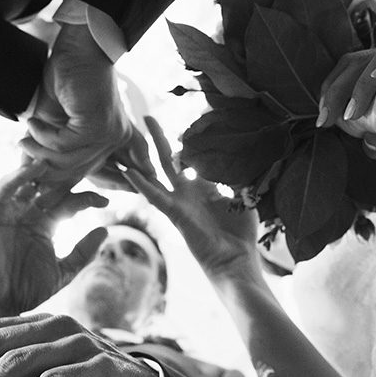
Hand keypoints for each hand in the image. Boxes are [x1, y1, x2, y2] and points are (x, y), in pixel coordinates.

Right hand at [0, 162, 108, 316]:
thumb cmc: (26, 290)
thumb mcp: (62, 271)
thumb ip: (82, 252)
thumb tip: (106, 230)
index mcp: (45, 223)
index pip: (69, 201)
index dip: (87, 198)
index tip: (106, 201)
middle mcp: (27, 212)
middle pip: (48, 185)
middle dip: (65, 174)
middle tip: (83, 162)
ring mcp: (9, 210)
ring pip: (25, 180)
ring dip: (40, 166)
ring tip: (59, 157)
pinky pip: (5, 189)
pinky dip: (18, 176)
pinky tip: (35, 168)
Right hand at [22, 23, 153, 183]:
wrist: (78, 47)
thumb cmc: (67, 78)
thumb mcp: (54, 119)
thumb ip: (48, 146)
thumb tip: (28, 171)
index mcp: (109, 142)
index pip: (86, 174)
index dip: (59, 180)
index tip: (34, 181)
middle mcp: (114, 142)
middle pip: (75, 171)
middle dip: (45, 169)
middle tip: (23, 156)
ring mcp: (108, 136)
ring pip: (67, 161)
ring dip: (39, 149)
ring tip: (25, 138)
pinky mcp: (97, 128)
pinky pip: (63, 145)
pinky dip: (43, 136)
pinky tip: (33, 123)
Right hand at [123, 117, 259, 280]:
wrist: (236, 261)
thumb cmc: (241, 235)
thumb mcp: (243, 199)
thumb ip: (239, 179)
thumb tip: (246, 158)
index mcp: (203, 188)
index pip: (190, 160)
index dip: (187, 142)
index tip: (184, 119)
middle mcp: (187, 193)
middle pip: (169, 160)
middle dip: (159, 138)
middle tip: (147, 116)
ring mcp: (179, 203)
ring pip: (157, 173)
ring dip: (145, 154)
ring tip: (133, 134)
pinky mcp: (175, 215)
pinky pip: (155, 197)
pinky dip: (142, 184)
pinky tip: (129, 171)